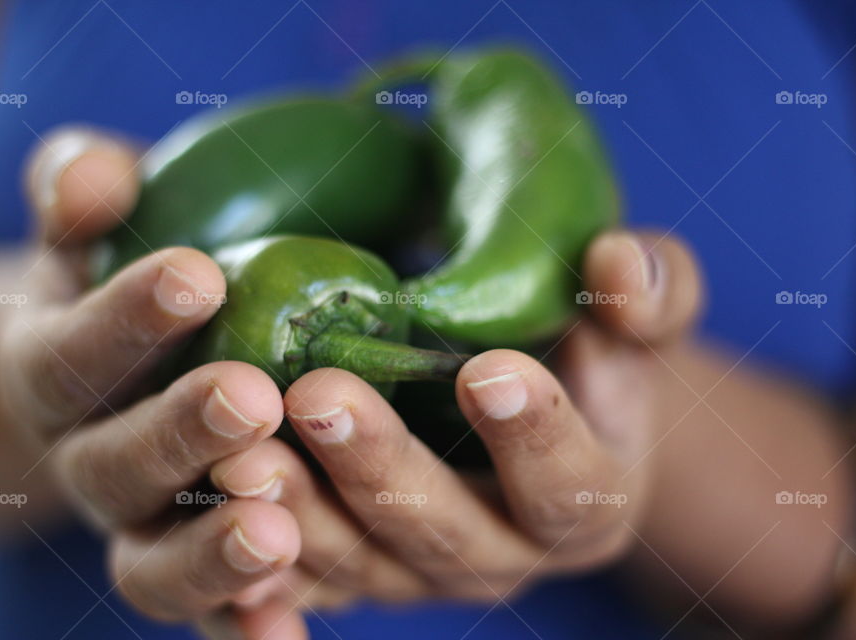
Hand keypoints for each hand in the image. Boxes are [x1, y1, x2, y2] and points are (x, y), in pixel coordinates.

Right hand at [0, 128, 302, 630]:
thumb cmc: (117, 286)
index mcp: (54, 375)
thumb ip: (81, 193)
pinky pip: (210, 618)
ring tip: (275, 531)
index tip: (197, 275)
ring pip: (153, 565)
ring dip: (212, 554)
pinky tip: (288, 630)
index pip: (74, 352)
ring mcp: (140, 528)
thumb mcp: (92, 232)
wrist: (112, 379)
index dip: (125, 318)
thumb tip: (96, 175)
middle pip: (115, 468)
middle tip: (252, 396)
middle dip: (179, 434)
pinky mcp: (194, 572)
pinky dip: (241, 629)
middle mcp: (87, 464)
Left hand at [205, 229, 702, 637]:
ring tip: (237, 450)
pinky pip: (299, 578)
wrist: (517, 406)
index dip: (535, 434)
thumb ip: (651, 291)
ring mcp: (417, 571)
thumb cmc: (580, 354)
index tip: (487, 369)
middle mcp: (501, 554)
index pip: (570, 484)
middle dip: (383, 472)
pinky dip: (252, 561)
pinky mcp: (351, 569)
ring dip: (297, 514)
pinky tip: (204, 505)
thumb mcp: (629, 319)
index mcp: (584, 501)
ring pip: (358, 564)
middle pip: (445, 536)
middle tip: (319, 399)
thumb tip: (615, 267)